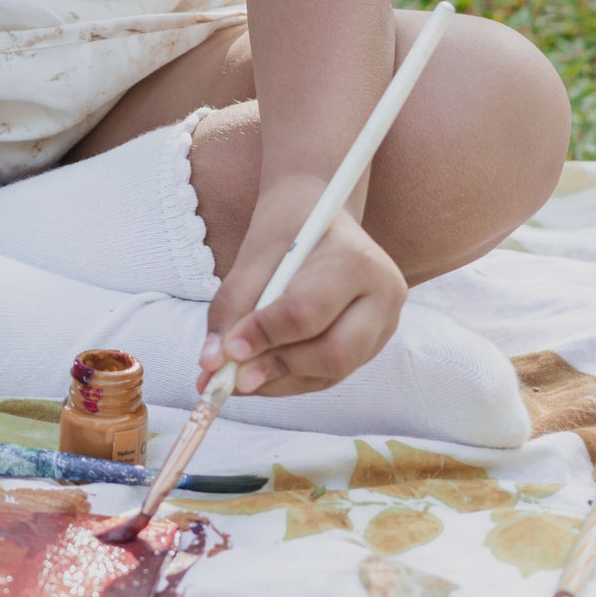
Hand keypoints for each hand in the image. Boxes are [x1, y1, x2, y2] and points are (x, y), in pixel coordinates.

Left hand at [199, 177, 406, 397]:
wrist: (318, 216)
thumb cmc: (288, 228)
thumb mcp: (255, 254)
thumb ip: (232, 307)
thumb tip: (211, 364)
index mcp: (357, 260)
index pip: (308, 310)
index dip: (264, 334)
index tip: (226, 351)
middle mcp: (383, 297)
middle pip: (334, 353)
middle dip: (277, 369)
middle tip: (231, 378)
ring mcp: (384, 325)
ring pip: (332, 373)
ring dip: (279, 380)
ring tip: (236, 378)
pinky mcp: (372, 347)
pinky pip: (329, 376)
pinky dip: (290, 380)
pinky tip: (258, 373)